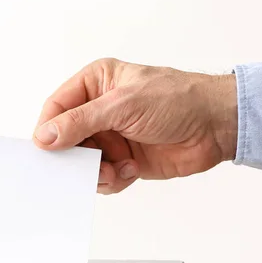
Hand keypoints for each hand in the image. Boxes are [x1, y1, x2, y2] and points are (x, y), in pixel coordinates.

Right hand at [33, 58, 237, 193]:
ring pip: (83, 162)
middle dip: (74, 156)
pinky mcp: (123, 159)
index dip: (48, 129)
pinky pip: (102, 176)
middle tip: (84, 165)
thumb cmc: (178, 99)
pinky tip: (131, 169)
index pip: (57, 106)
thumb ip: (81, 121)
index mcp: (95, 83)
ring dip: (95, 171)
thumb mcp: (123, 104)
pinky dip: (112, 179)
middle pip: (66, 139)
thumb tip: (45, 136)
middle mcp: (100, 110)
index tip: (45, 150)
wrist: (217, 126)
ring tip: (115, 168)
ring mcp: (111, 136)